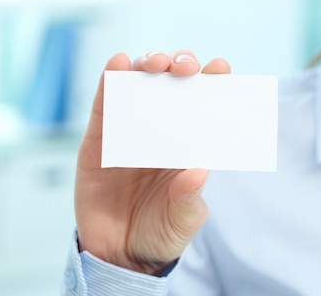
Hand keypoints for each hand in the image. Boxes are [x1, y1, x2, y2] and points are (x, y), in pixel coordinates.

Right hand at [74, 51, 230, 274]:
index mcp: (189, 143)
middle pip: (173, 84)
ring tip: (155, 63)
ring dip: (147, 64)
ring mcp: (131, 130)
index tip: (220, 68)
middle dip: (180, 65)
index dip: (213, 82)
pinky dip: (110, 81)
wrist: (119, 255)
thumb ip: (189, 198)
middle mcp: (163, 130)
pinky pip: (103, 105)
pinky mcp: (99, 140)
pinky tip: (117, 64)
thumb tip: (198, 172)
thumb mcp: (183, 219)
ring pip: (140, 85)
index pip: (205, 104)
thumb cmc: (161, 232)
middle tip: (185, 67)